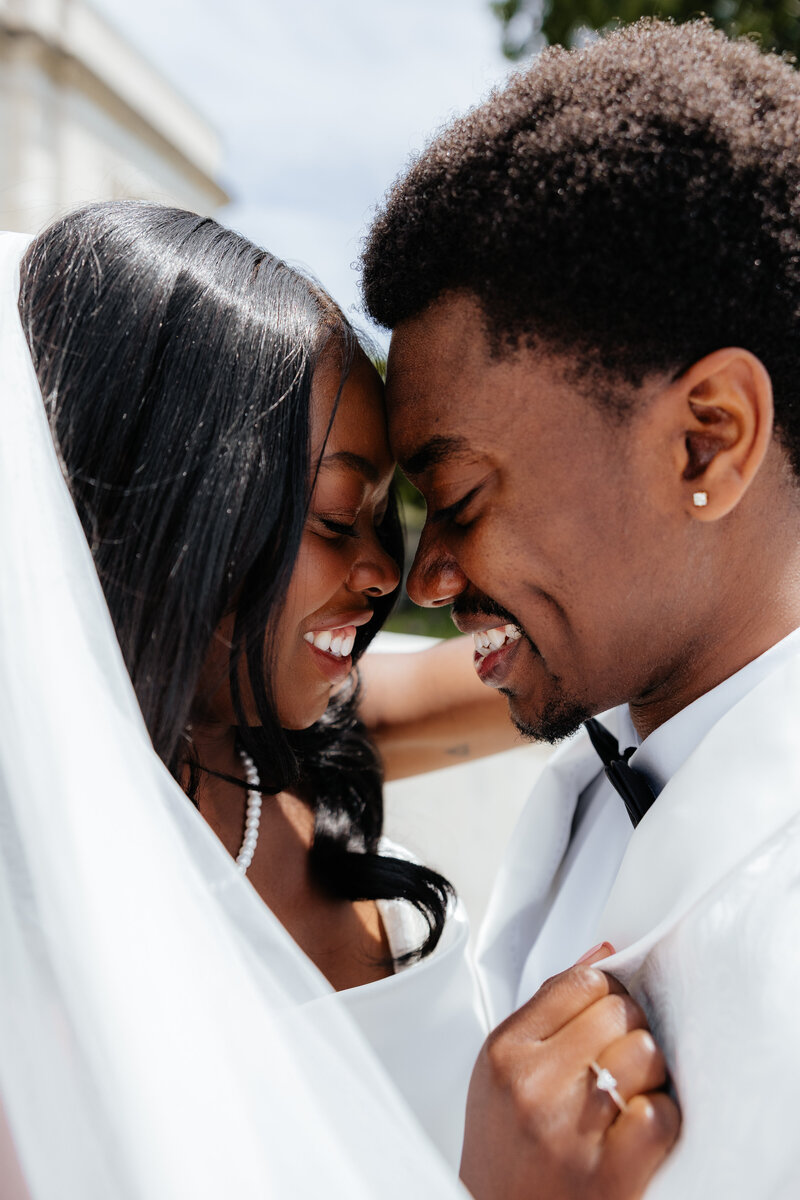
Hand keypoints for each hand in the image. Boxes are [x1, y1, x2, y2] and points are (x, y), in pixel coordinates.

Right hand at [460, 947, 679, 1199]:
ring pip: (645, 1053)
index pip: (580, 980)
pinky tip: (638, 1129)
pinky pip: (659, 1114)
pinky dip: (659, 1118)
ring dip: (648, 1073)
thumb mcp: (504, 1071)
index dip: (606, 994)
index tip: (606, 1014)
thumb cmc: (505, 1150)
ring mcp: (570, 1129)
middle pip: (618, 1011)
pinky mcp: (607, 1175)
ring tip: (628, 1093)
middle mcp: (534, 1084)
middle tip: (619, 1059)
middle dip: (629, 1030)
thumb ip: (550, 1009)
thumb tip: (604, 952)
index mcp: (507, 1051)